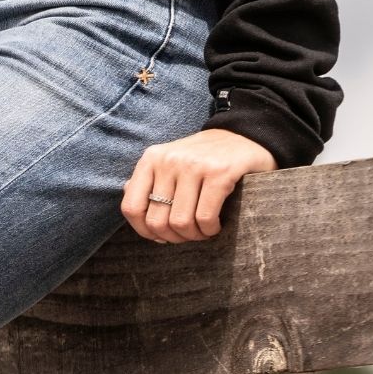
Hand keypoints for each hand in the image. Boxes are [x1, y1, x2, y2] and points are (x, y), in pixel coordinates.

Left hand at [121, 130, 276, 242]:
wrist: (246, 135)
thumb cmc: (205, 158)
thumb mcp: (171, 164)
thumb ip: (148, 180)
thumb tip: (126, 194)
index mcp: (151, 159)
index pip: (131, 207)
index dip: (144, 231)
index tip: (161, 236)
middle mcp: (169, 160)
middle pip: (157, 221)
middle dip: (174, 238)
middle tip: (189, 235)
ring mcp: (194, 165)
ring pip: (181, 222)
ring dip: (194, 236)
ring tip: (203, 231)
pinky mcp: (219, 173)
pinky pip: (205, 217)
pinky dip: (210, 230)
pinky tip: (215, 226)